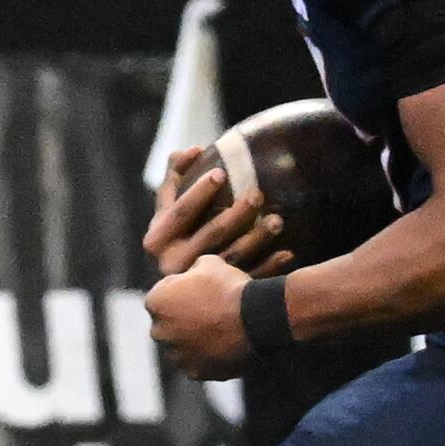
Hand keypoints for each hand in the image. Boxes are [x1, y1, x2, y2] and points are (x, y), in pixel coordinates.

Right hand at [143, 144, 287, 279]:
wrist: (180, 284)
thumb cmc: (178, 229)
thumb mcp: (168, 204)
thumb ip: (175, 173)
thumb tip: (194, 149)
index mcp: (157, 240)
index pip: (180, 212)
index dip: (199, 191)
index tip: (222, 172)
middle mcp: (173, 264)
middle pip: (210, 234)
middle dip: (236, 213)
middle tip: (258, 193)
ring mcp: (197, 282)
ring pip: (232, 258)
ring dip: (257, 239)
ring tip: (277, 220)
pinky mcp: (219, 296)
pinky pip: (248, 279)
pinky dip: (269, 267)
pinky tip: (287, 252)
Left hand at [145, 255, 259, 378]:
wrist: (256, 319)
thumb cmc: (230, 288)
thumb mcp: (209, 263)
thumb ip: (192, 269)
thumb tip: (193, 272)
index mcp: (156, 302)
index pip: (163, 295)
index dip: (182, 291)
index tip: (201, 291)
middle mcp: (159, 331)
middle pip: (169, 323)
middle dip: (184, 318)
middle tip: (211, 311)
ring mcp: (177, 355)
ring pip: (182, 346)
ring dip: (194, 339)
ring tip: (221, 329)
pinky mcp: (195, 372)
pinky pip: (199, 363)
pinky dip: (208, 356)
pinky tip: (225, 345)